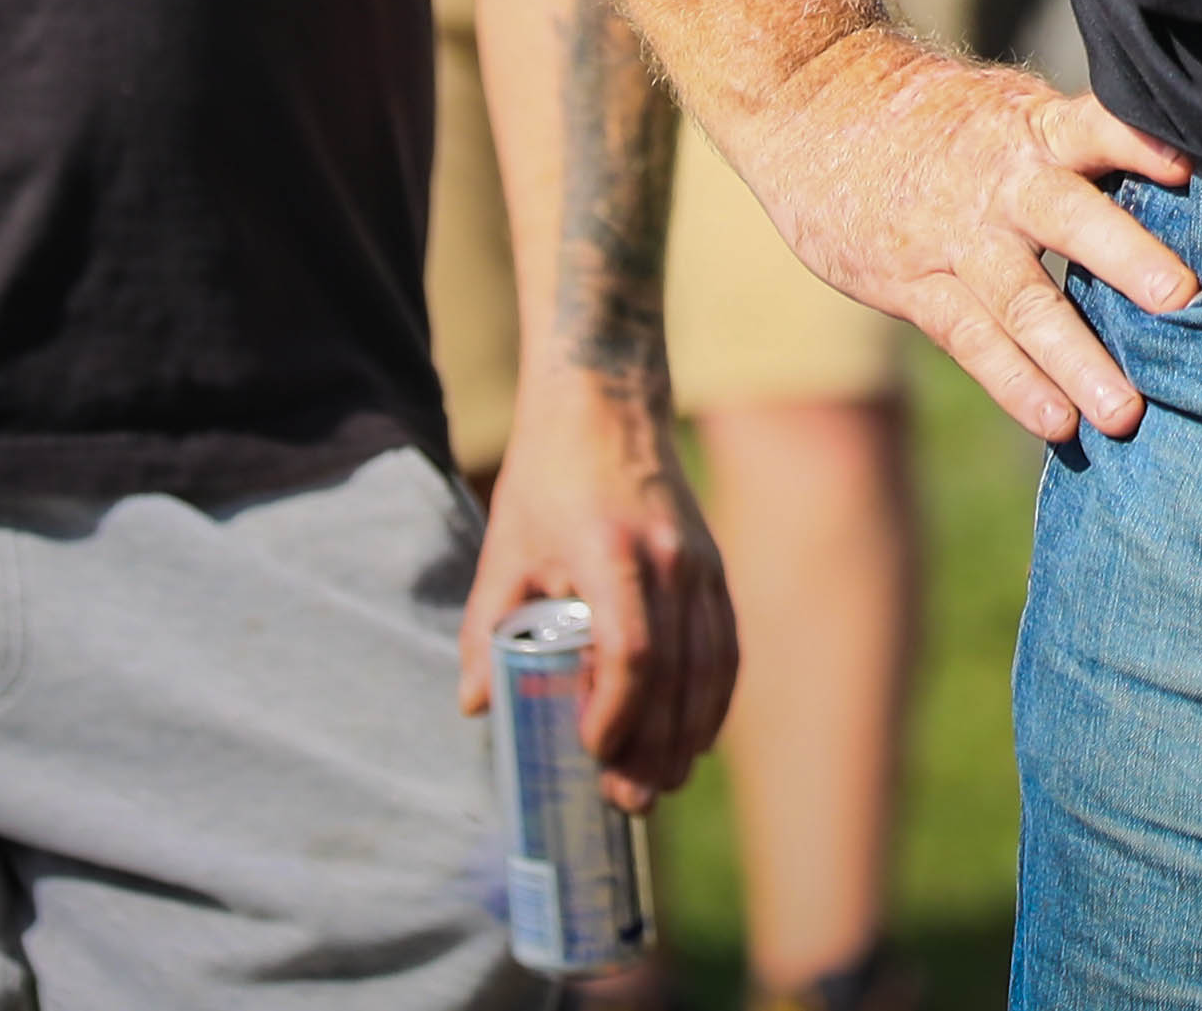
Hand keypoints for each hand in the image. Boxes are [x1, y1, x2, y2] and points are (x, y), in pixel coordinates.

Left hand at [454, 374, 735, 803]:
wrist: (607, 401)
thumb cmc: (548, 474)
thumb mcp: (506, 546)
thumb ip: (489, 626)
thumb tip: (474, 705)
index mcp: (614, 553)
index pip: (631, 651)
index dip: (616, 712)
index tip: (590, 751)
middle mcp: (670, 560)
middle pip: (677, 673)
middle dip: (655, 746)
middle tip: (627, 800)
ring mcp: (701, 562)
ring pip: (711, 665)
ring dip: (690, 733)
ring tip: (663, 783)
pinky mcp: (715, 566)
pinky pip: (727, 645)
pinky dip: (715, 697)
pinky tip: (696, 736)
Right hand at [719, 22, 1196, 447]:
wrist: (814, 104)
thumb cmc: (936, 111)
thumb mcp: (1007, 104)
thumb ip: (1078, 141)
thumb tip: (1180, 170)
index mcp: (1034, 128)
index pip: (1096, 126)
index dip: (1141, 143)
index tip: (1188, 166)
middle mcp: (1002, 181)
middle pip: (1070, 217)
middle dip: (1127, 258)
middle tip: (1183, 299)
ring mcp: (957, 238)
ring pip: (1023, 300)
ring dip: (1077, 356)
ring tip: (1126, 412)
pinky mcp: (915, 284)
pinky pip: (971, 339)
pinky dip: (1016, 382)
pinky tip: (1057, 421)